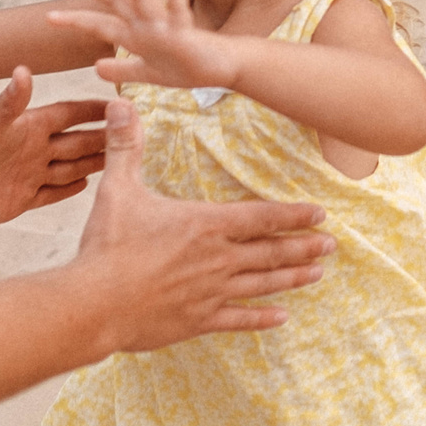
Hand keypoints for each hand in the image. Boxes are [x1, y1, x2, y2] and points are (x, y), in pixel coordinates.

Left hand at [0, 70, 110, 228]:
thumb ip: (8, 102)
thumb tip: (24, 69)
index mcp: (28, 127)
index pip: (69, 114)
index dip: (93, 109)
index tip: (120, 104)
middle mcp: (32, 148)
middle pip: (77, 141)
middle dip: (103, 137)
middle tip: (135, 134)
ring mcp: (29, 174)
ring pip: (70, 166)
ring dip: (94, 162)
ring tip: (121, 159)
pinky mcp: (23, 199)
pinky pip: (53, 193)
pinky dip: (70, 190)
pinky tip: (88, 185)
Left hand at [49, 0, 239, 89]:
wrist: (220, 68)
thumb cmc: (185, 67)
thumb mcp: (148, 73)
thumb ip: (123, 69)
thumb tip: (96, 67)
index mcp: (136, 34)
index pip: (101, 24)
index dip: (77, 20)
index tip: (49, 17)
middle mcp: (147, 24)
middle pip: (116, 2)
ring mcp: (166, 25)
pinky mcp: (186, 31)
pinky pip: (178, 10)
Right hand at [67, 97, 332, 345]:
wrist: (93, 304)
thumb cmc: (106, 246)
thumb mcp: (117, 189)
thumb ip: (125, 146)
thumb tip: (120, 104)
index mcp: (204, 225)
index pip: (261, 217)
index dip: (292, 215)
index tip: (319, 214)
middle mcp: (216, 259)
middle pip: (270, 251)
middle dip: (303, 246)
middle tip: (331, 245)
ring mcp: (210, 293)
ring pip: (262, 284)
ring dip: (292, 277)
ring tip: (318, 274)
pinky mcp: (197, 321)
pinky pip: (238, 320)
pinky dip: (262, 319)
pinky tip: (281, 318)